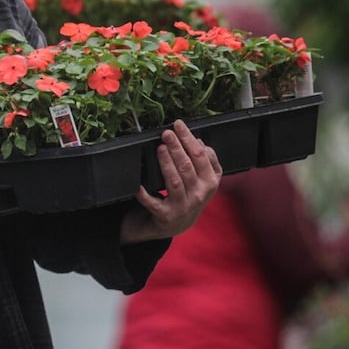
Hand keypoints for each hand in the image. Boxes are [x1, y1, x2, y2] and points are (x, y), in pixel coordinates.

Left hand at [122, 120, 222, 242]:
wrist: (177, 223)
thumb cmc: (190, 195)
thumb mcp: (205, 180)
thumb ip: (206, 161)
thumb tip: (199, 141)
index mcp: (210, 182)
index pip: (201, 156)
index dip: (189, 139)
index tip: (178, 125)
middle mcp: (199, 195)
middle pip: (188, 167)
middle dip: (177, 148)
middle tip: (167, 133)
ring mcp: (183, 206)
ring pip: (174, 182)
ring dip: (166, 164)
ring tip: (160, 148)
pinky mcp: (165, 215)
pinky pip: (152, 202)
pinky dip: (144, 194)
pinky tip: (138, 184)